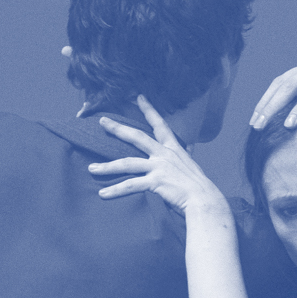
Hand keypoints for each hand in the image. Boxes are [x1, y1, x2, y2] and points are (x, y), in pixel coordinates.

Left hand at [88, 97, 232, 219]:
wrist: (205, 200)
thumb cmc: (198, 187)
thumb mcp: (192, 165)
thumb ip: (186, 155)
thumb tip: (188, 148)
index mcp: (174, 149)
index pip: (160, 125)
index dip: (149, 110)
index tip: (139, 97)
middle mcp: (164, 154)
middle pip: (136, 137)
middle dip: (117, 128)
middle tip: (102, 122)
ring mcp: (159, 167)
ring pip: (126, 163)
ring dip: (107, 166)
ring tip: (91, 168)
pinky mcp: (155, 182)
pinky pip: (130, 185)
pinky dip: (115, 190)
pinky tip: (103, 194)